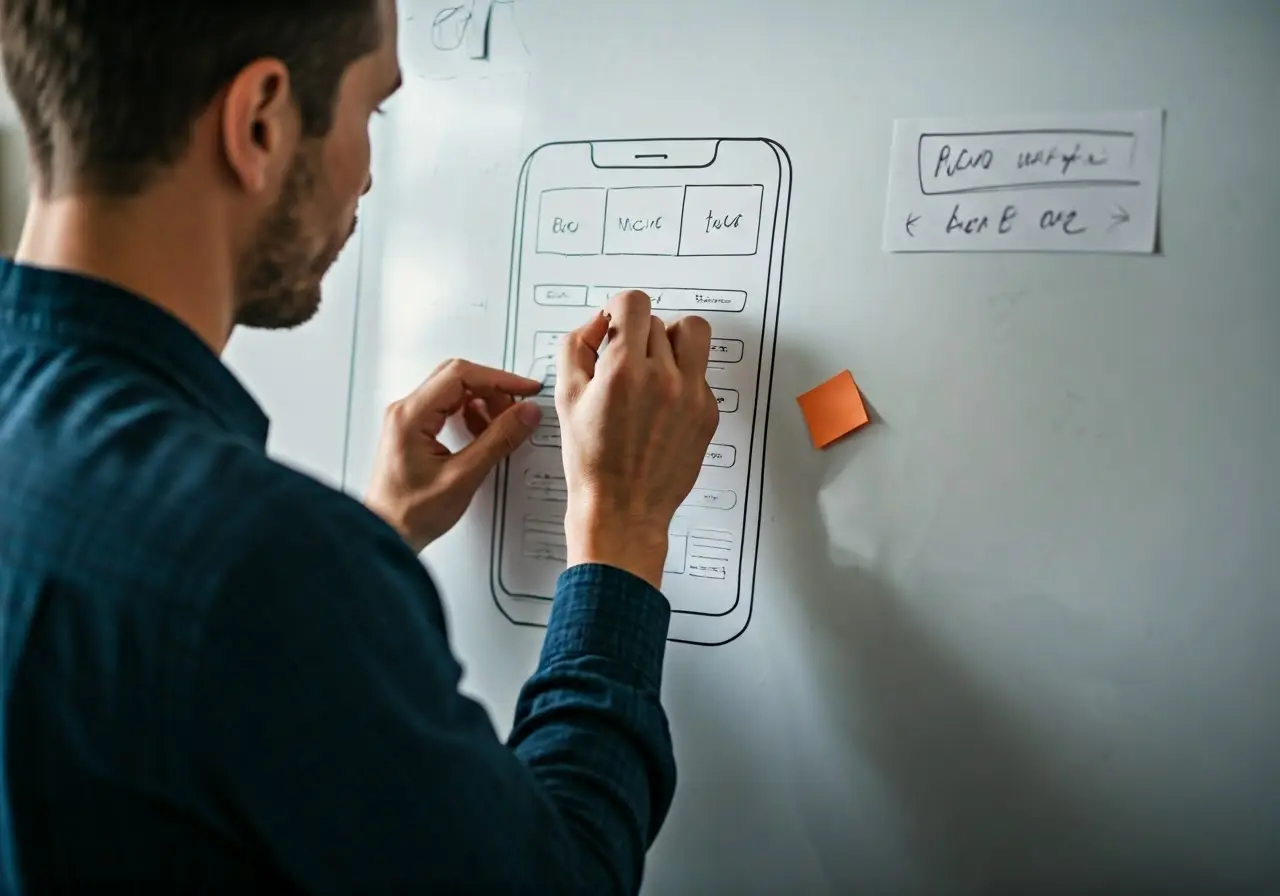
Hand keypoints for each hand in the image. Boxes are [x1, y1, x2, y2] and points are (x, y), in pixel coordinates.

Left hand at [365, 358, 542, 552]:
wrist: (387, 534)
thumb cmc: (410, 513)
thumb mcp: (463, 476)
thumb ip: (498, 440)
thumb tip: (525, 414)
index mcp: (411, 416)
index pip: (461, 375)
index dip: (499, 378)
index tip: (524, 389)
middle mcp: (406, 411)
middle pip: (458, 378)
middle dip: (493, 389)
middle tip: (518, 407)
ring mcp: (408, 419)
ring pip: (454, 392)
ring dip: (483, 403)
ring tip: (502, 425)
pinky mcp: (414, 430)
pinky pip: (447, 408)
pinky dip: (471, 415)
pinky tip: (483, 434)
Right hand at [555, 291, 719, 588]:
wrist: (622, 509)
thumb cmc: (593, 462)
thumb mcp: (567, 398)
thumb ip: (577, 347)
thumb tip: (598, 323)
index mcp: (625, 371)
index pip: (635, 303)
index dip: (620, 310)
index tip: (616, 324)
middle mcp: (665, 379)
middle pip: (659, 321)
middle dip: (639, 336)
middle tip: (626, 362)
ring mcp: (692, 396)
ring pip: (693, 336)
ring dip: (673, 343)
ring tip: (656, 366)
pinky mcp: (708, 413)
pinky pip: (701, 374)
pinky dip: (683, 379)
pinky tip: (662, 404)